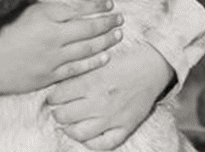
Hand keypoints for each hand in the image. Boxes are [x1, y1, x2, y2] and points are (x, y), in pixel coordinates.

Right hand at [0, 0, 122, 95]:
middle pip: (88, 28)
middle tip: (119, 19)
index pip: (77, 8)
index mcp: (43, 16)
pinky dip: (93, 62)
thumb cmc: (0, 34)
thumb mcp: (23, 13)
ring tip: (118, 36)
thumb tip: (70, 6)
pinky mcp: (50, 75)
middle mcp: (51, 36)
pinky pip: (78, 69)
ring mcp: (52, 58)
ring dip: (105, 41)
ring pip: (87, 48)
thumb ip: (47, 10)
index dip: (96, 6)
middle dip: (107, 23)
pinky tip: (105, 57)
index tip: (109, 3)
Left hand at [46, 41, 174, 149]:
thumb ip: (79, 73)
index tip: (53, 98)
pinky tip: (87, 136)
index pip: (58, 96)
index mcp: (90, 82)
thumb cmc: (124, 61)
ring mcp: (112, 117)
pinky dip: (92, 143)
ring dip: (69, 129)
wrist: (152, 67)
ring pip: (80, 133)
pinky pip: (104, 144)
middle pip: (64, 116)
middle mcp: (98, 102)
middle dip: (57, 113)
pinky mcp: (125, 126)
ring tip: (68, 124)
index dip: (52, 97)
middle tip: (58, 110)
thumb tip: (58, 85)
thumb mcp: (97, 61)